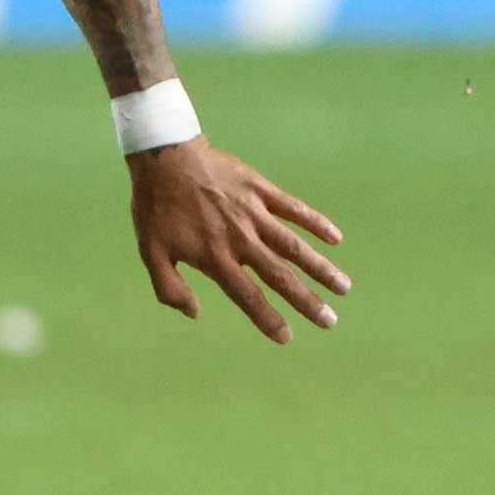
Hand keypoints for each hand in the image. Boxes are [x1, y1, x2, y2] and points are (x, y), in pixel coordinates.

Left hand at [130, 140, 351, 343]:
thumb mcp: (150, 252)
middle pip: (281, 276)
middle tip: (330, 320)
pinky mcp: (260, 189)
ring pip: (294, 245)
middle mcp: (240, 239)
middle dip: (307, 300)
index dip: (268, 319)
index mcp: (215, 258)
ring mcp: (254, 213)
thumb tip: (194, 314)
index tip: (287, 337)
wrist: (164, 156)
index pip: (248, 296)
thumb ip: (169, 288)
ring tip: (344, 286)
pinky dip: (316, 222)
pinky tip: (336, 238)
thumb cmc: (155, 208)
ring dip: (320, 267)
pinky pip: (294, 208)